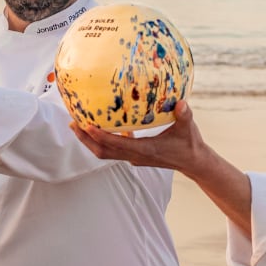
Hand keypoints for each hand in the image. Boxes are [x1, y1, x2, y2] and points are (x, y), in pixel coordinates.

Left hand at [70, 101, 203, 171]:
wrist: (193, 162)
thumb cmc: (189, 144)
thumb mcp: (188, 128)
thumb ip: (184, 115)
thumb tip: (181, 103)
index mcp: (145, 150)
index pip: (116, 145)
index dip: (100, 136)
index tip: (87, 125)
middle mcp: (135, 156)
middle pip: (103, 151)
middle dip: (86, 139)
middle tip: (73, 123)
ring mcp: (134, 157)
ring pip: (106, 152)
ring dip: (91, 140)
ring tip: (78, 124)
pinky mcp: (135, 155)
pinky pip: (114, 148)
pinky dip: (104, 139)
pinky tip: (101, 124)